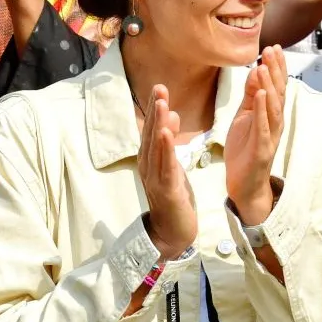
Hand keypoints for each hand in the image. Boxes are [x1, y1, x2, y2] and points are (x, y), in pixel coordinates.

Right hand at [138, 85, 196, 259]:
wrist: (172, 233)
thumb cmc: (173, 198)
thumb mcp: (173, 165)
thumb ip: (170, 142)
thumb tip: (173, 114)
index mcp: (150, 160)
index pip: (152, 130)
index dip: (155, 109)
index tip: (159, 88)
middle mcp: (148, 166)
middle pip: (151, 134)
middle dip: (155, 111)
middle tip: (159, 88)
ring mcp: (155, 178)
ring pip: (157, 148)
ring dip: (159, 124)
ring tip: (162, 104)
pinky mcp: (167, 190)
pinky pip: (166, 166)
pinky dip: (166, 149)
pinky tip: (168, 134)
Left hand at [226, 47, 287, 224]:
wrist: (243, 184)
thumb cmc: (245, 150)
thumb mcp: (244, 117)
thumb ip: (250, 96)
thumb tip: (255, 71)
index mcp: (269, 114)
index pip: (275, 87)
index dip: (276, 67)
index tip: (274, 47)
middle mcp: (274, 123)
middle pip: (278, 93)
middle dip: (276, 71)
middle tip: (273, 49)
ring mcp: (270, 135)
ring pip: (273, 107)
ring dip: (270, 86)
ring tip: (265, 66)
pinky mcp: (262, 148)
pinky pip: (264, 126)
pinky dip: (263, 110)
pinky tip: (261, 95)